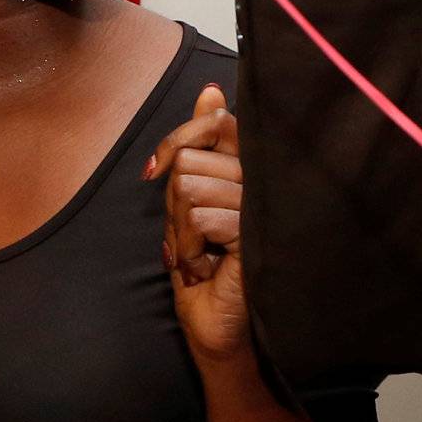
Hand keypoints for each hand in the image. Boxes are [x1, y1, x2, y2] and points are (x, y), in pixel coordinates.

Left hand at [149, 83, 249, 365]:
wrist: (217, 331)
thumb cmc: (207, 271)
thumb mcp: (191, 204)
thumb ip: (201, 149)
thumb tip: (211, 90)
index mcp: (252, 170)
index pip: (218, 123)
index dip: (180, 140)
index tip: (155, 171)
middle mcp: (264, 183)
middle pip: (193, 160)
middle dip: (176, 205)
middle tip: (195, 239)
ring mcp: (266, 209)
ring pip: (192, 187)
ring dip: (182, 232)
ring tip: (203, 256)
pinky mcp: (260, 234)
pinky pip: (202, 216)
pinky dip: (190, 247)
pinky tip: (208, 267)